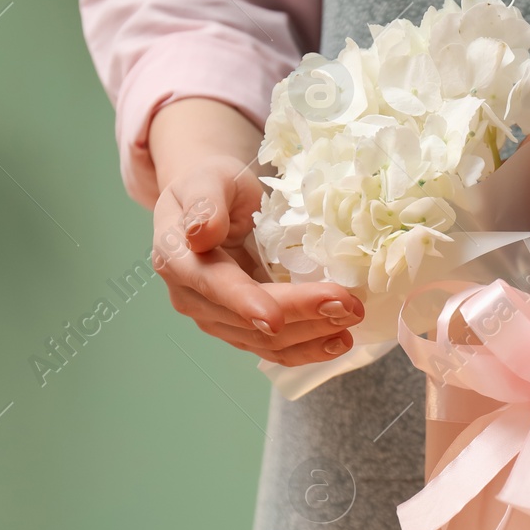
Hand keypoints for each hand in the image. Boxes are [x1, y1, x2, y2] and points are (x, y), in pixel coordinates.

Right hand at [149, 100, 363, 366]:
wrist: (214, 203)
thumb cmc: (213, 185)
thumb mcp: (208, 180)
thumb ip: (204, 204)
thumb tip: (201, 234)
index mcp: (177, 259)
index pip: (214, 286)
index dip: (244, 302)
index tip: (274, 317)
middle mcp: (193, 297)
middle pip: (248, 319)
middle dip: (300, 315)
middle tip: (348, 306)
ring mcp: (217, 318)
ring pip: (265, 341)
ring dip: (311, 335)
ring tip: (351, 321)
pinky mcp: (241, 328)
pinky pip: (274, 348)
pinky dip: (307, 349)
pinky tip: (337, 342)